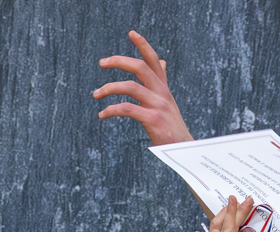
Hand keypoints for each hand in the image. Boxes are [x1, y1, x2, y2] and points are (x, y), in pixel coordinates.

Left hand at [93, 31, 193, 145]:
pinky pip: (127, 108)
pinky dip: (111, 109)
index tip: (131, 33)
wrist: (184, 150)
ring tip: (95, 94)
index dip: (143, 45)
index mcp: (163, 88)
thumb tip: (162, 62)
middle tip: (101, 62)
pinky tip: (102, 114)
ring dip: (108, 88)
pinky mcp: (153, 120)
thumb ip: (161, 82)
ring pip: (130, 87)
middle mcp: (162, 93)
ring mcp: (158, 106)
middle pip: (140, 67)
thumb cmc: (171, 127)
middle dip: (118, 61)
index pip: (153, 60)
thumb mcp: (167, 101)